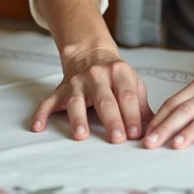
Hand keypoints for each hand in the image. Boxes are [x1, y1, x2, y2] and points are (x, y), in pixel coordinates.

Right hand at [31, 45, 152, 143]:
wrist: (89, 54)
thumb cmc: (115, 75)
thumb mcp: (132, 83)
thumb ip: (142, 106)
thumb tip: (155, 128)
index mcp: (118, 73)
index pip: (126, 95)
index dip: (132, 115)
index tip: (136, 134)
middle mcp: (96, 76)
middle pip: (104, 99)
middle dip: (112, 120)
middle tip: (117, 139)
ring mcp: (76, 83)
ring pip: (76, 101)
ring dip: (78, 118)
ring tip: (81, 135)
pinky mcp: (60, 91)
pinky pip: (48, 102)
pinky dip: (42, 114)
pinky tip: (38, 127)